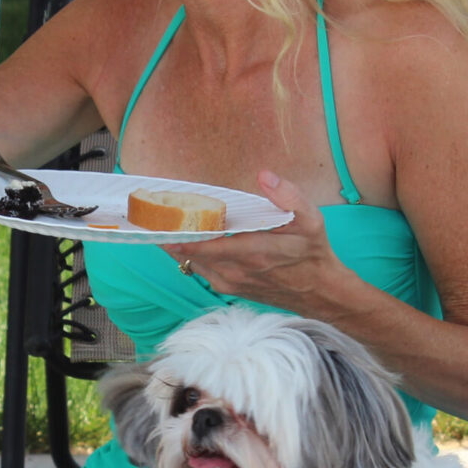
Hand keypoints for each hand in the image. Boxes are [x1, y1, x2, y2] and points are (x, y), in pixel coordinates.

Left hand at [164, 172, 343, 314]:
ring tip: (159, 222)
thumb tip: (264, 175)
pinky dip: (187, 253)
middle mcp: (234, 270)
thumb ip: (288, 196)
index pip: (202, 244)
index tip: (157, 218)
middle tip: (149, 213)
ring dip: (175, 244)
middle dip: (169, 234)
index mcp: (251, 252)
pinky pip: (198, 268)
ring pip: (190, 261)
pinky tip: (180, 237)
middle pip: (188, 252)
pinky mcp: (226, 287)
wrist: (318, 292)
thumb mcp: (310, 220)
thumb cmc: (312, 253)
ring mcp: (228, 282)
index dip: (176, 233)